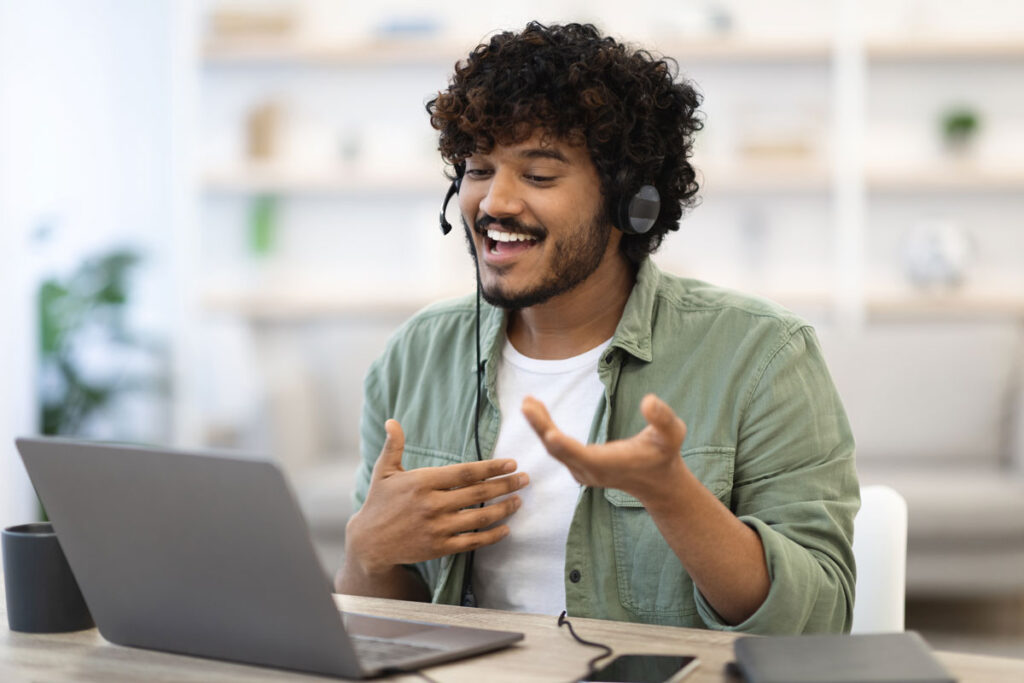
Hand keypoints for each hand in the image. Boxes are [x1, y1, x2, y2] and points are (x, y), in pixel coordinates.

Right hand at [345, 419, 528, 575]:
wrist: (369, 542)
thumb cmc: (379, 502)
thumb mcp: (383, 471)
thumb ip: (393, 446)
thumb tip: (392, 421)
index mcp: (423, 482)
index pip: (465, 472)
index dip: (492, 467)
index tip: (511, 463)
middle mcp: (433, 505)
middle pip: (478, 493)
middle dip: (506, 484)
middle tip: (525, 478)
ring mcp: (438, 528)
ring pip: (480, 517)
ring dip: (504, 509)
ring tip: (519, 500)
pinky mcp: (440, 547)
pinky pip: (473, 542)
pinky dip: (492, 536)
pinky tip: (506, 528)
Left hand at [521, 393, 687, 504]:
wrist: (658, 483)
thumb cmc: (665, 454)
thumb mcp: (673, 434)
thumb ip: (663, 418)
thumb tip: (649, 400)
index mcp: (610, 464)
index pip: (583, 456)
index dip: (566, 446)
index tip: (548, 433)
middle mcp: (591, 471)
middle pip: (559, 450)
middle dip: (542, 427)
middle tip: (527, 404)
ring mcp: (582, 472)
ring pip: (554, 449)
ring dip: (540, 426)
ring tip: (528, 402)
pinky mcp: (578, 467)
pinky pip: (557, 448)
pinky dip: (545, 430)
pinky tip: (537, 411)